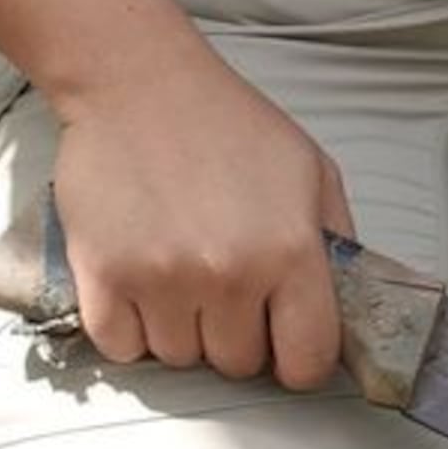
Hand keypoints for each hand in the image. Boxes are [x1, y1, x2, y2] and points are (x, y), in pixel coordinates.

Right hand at [48, 56, 357, 391]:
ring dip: (182, 328)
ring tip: (181, 269)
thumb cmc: (227, 123)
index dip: (299, 358)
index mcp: (290, 250)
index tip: (286, 343)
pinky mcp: (103, 277)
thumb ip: (337, 246)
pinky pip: (122, 348)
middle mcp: (228, 273)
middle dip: (237, 333)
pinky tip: (142, 282)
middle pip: (238, 363)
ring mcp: (161, 279)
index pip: (307, 361)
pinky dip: (130, 327)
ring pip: (179, 358)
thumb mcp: (313, 172)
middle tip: (225, 283)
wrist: (139, 85)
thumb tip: (344, 311)